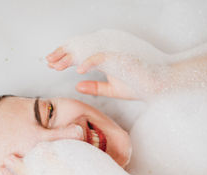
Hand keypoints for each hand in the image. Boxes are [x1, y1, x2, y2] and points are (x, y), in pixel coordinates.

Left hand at [46, 29, 167, 99]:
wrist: (158, 86)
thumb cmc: (138, 86)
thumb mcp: (112, 89)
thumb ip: (95, 87)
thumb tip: (77, 86)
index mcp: (105, 60)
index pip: (81, 56)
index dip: (66, 59)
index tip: (52, 65)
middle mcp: (107, 55)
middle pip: (80, 52)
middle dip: (63, 55)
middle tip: (48, 61)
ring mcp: (114, 55)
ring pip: (87, 52)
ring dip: (72, 58)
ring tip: (57, 64)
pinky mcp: (121, 59)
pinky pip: (103, 58)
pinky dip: (91, 63)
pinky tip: (80, 70)